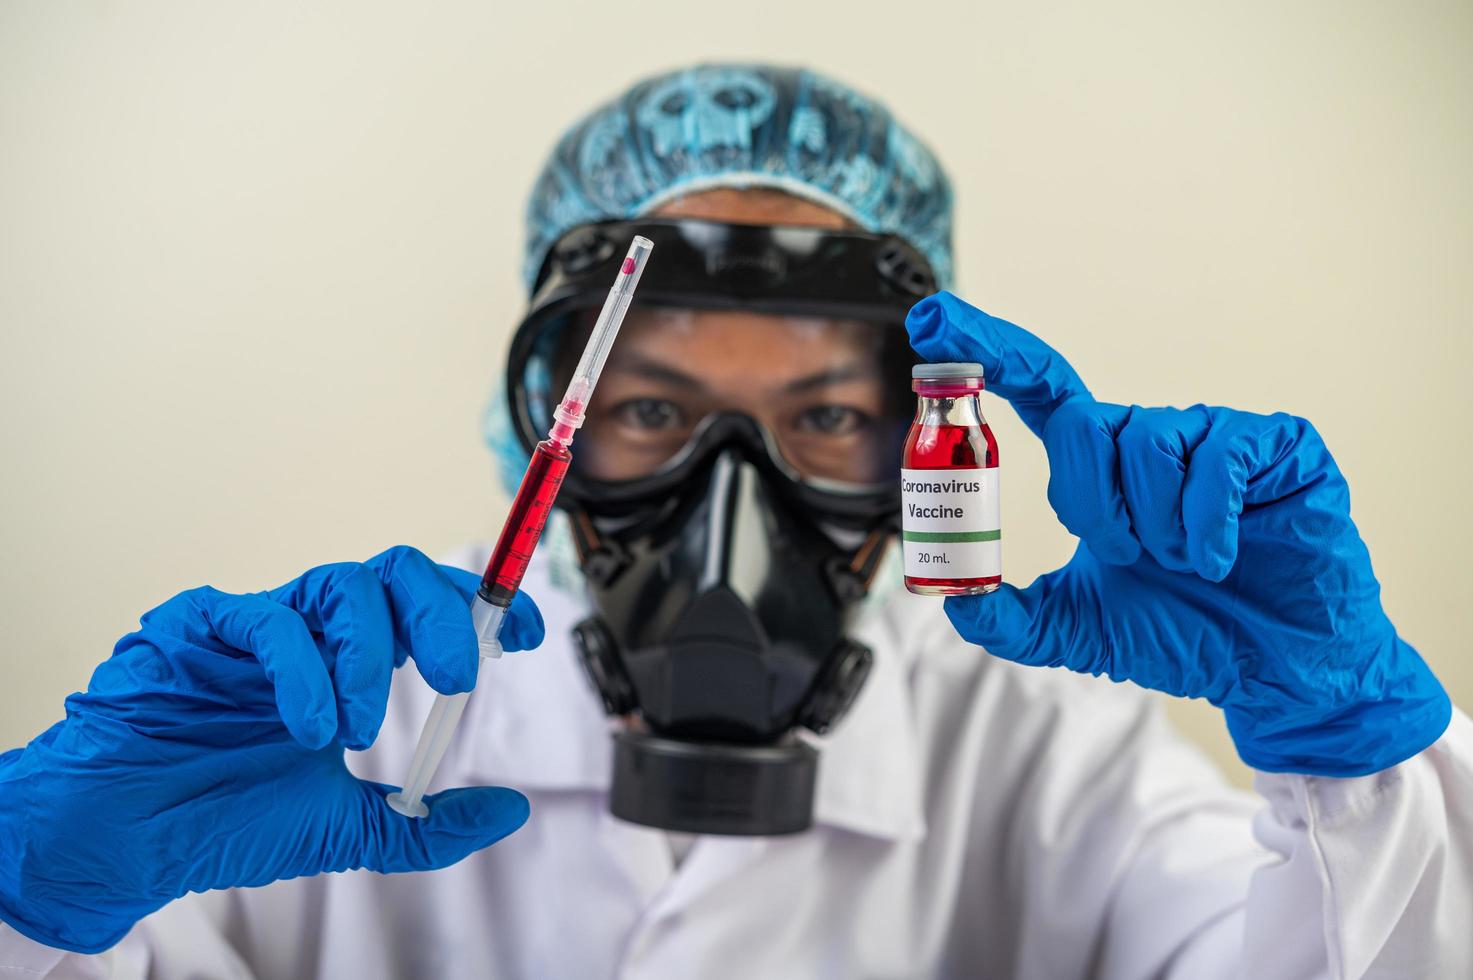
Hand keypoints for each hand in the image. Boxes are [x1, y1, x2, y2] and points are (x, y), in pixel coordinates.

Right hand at [0, 546, 543, 953]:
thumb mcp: (346, 832)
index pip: (425, 605)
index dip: (479, 607)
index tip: (523, 633)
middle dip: (442, 615)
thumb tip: (511, 811)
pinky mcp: (198, 625)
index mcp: (347, 662)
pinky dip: (303, 671)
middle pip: (395, 572)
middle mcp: (310, 631)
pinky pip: (265, 618)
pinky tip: (308, 729)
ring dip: (368, 654)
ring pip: (340, 585)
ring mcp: (256, 622)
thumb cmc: (223, 822)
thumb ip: (425, 825)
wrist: (126, 843)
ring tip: (357, 729)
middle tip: (458, 678)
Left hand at [907, 291, 1449, 776]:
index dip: (986, 349)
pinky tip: (1222, 558)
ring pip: (1144, 445)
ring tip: (1184, 563)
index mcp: (1099, 463)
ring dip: (1154, 527)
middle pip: (1081, 424)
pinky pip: (1216, 461)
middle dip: (1093, 506)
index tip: (931, 321)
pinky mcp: (1273, 443)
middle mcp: (1148, 436)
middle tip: (1131, 556)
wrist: (1274, 668)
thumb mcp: (1077, 629)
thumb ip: (1010, 618)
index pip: (1035, 387)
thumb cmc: (1183, 631)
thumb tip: (955, 598)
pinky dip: (1207, 526)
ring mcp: (1211, 434)